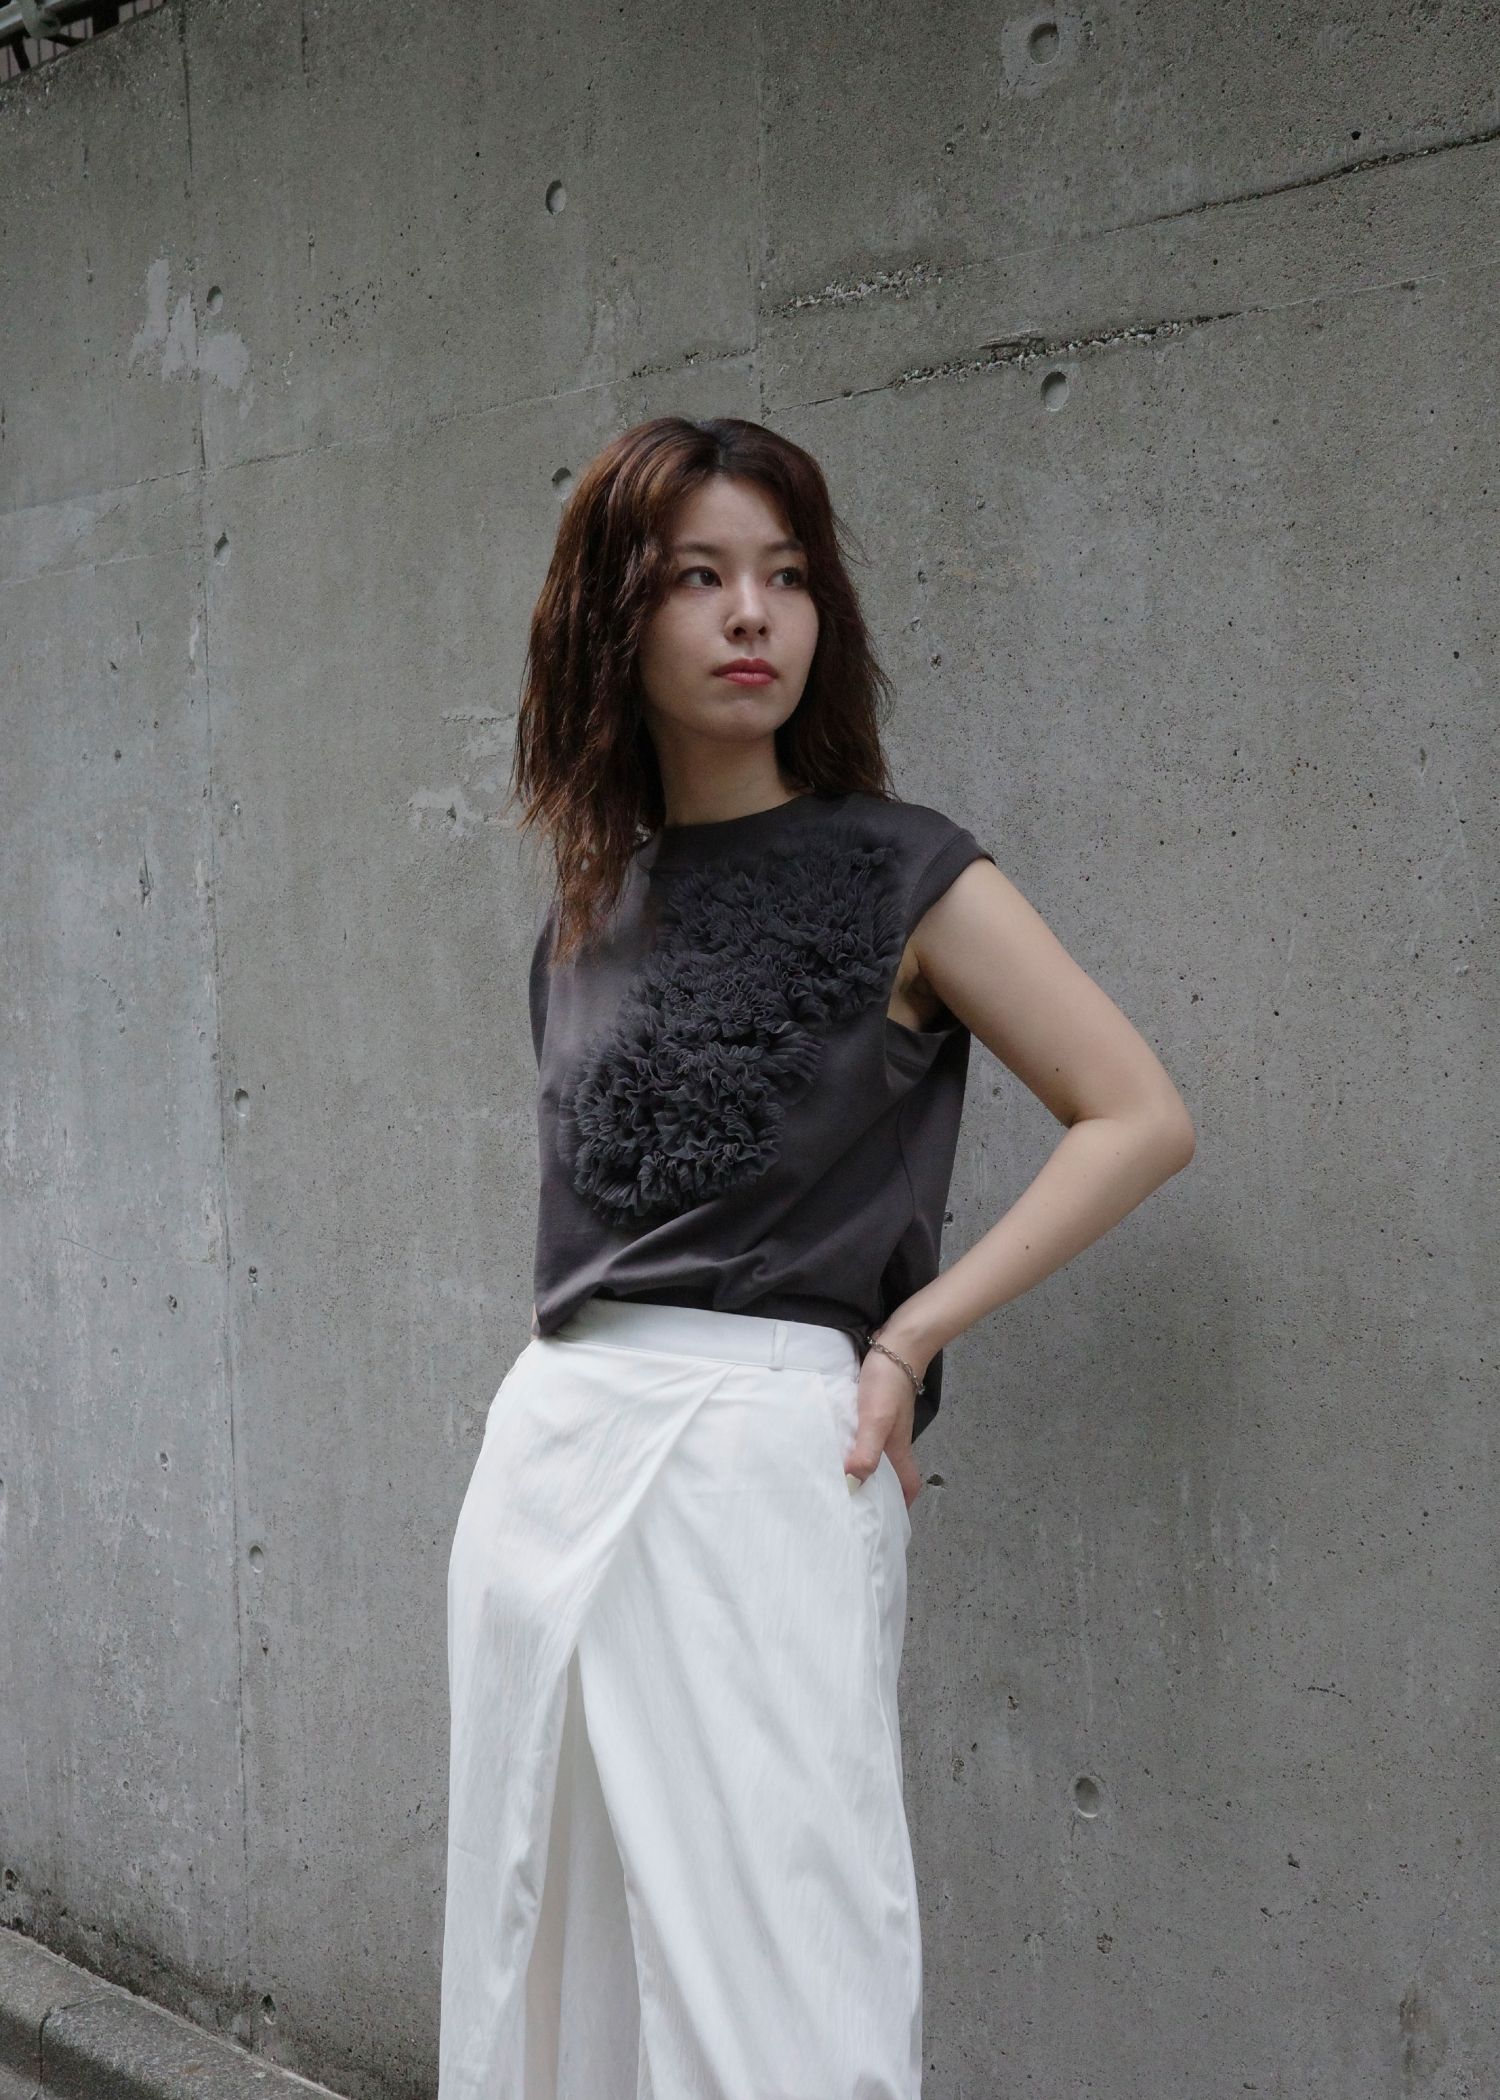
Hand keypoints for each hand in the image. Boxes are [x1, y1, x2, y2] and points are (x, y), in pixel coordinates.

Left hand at [842, 1340, 924, 1512]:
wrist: (897, 1344)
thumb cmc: (889, 1384)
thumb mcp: (876, 1421)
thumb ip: (867, 1452)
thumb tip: (853, 1484)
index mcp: (898, 1448)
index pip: (909, 1484)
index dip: (902, 1504)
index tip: (884, 1520)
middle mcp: (893, 1439)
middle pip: (889, 1471)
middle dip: (876, 1489)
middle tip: (849, 1502)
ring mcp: (883, 1421)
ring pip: (874, 1451)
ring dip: (860, 1464)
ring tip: (834, 1475)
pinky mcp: (872, 1405)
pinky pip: (862, 1432)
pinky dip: (851, 1441)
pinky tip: (833, 1439)